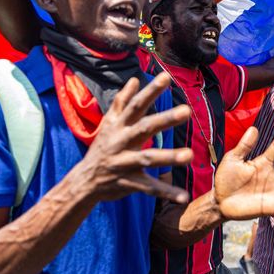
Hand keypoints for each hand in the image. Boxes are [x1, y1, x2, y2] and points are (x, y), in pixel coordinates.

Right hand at [78, 72, 192, 202]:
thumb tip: (135, 79)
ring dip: (168, 157)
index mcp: (119, 126)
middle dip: (164, 119)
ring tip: (189, 155)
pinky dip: (166, 192)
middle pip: (144, 128)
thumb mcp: (109, 122)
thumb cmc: (102, 146)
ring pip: (148, 159)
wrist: (84, 180)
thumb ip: (123, 100)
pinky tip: (184, 196)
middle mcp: (121, 142)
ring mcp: (125, 163)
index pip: (136, 105)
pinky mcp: (128, 183)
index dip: (150, 91)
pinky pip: (149, 188)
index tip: (166, 77)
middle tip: (186, 110)